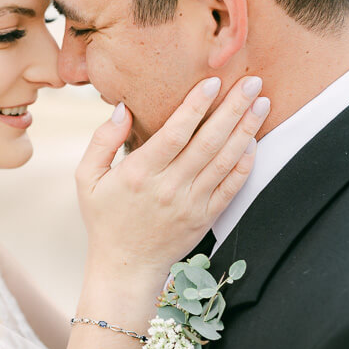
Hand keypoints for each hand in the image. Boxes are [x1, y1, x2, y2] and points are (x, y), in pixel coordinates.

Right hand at [77, 76, 267, 280]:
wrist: (126, 267)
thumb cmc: (105, 218)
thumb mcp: (86, 179)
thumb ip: (102, 141)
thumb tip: (122, 109)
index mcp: (138, 174)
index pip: (173, 133)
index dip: (195, 106)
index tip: (213, 81)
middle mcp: (168, 188)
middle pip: (207, 142)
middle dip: (233, 108)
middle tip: (252, 82)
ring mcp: (191, 204)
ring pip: (224, 161)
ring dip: (246, 130)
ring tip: (262, 103)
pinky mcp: (205, 217)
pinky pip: (231, 187)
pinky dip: (245, 164)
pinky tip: (254, 141)